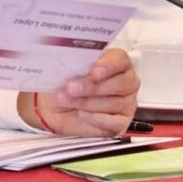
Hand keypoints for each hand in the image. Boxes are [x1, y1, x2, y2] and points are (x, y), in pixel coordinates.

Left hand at [19, 48, 138, 136]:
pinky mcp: (121, 123)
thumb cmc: (65, 83)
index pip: (121, 59)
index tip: (93, 72)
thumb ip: (77, 65)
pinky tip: (81, 114)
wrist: (55, 108)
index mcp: (115, 61)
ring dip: (87, 102)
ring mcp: (126, 103)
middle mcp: (126, 81)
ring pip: (115, 103)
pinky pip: (113, 122)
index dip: (109, 65)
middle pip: (121, 82)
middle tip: (72, 88)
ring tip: (66, 100)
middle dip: (94, 86)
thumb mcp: (67, 70)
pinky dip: (95, 118)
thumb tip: (78, 64)